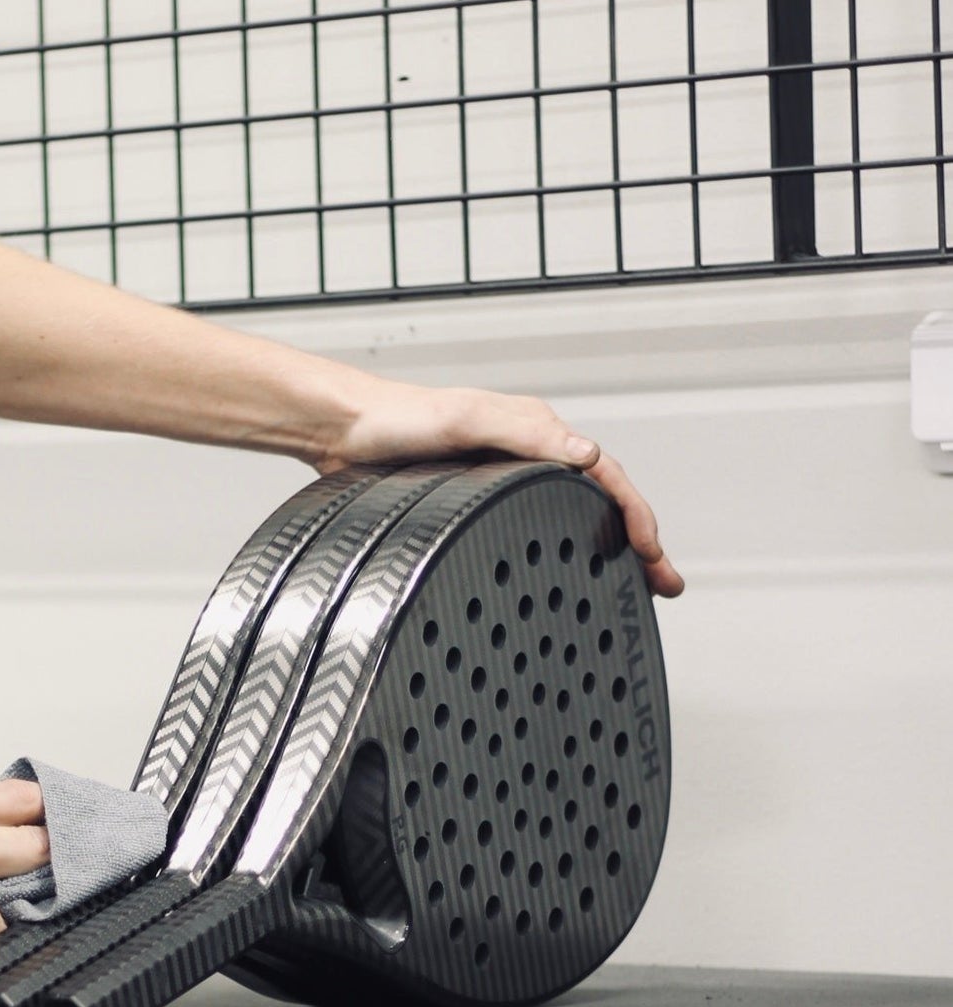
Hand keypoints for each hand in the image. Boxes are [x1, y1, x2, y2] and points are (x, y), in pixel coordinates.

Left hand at [317, 380, 683, 598]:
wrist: (343, 430)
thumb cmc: (397, 420)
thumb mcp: (465, 419)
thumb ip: (526, 433)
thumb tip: (588, 454)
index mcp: (535, 431)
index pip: (604, 475)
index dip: (636, 515)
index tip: (654, 556)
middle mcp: (526, 453)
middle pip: (599, 498)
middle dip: (637, 540)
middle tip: (663, 585)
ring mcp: (502, 478)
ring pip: (571, 513)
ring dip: (606, 547)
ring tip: (632, 586)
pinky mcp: (474, 499)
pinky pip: (533, 523)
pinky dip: (562, 547)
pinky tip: (562, 572)